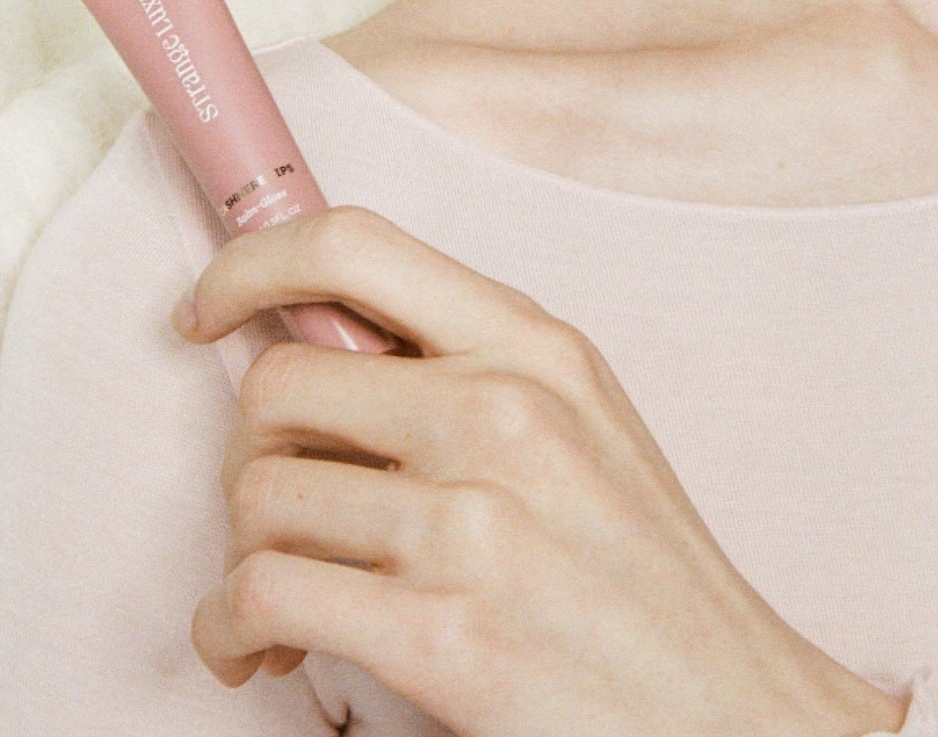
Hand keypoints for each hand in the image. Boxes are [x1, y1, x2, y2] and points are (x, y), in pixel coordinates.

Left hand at [173, 206, 909, 736]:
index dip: (253, 263)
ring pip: (258, 493)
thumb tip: (312, 344)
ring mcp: (475, 523)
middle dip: (249, 451)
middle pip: (278, 380)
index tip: (207, 308)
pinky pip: (263, 594)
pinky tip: (261, 651)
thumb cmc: (639, 575)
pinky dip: (232, 628)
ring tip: (280, 594)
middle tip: (273, 504)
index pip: (353, 246)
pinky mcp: (445, 635)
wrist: (731, 713)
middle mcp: (504, 412)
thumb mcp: (580, 424)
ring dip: (242, 554)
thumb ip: (465, 368)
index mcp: (536, 345)